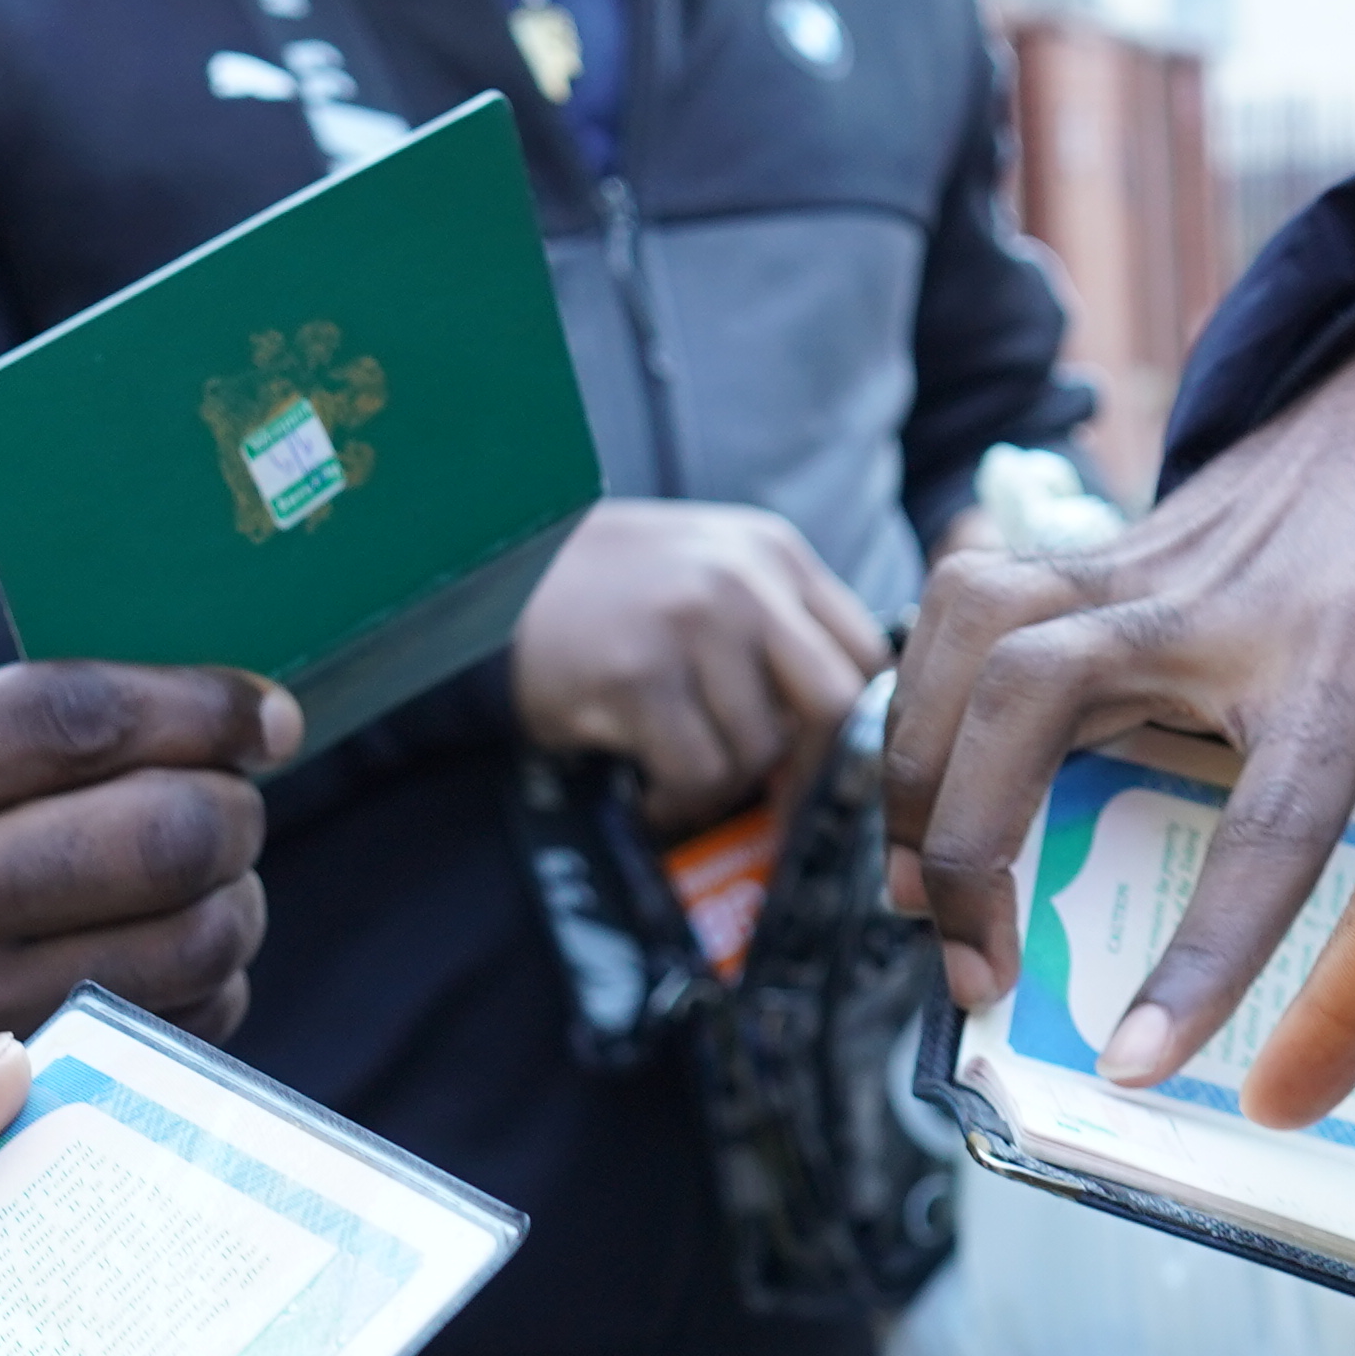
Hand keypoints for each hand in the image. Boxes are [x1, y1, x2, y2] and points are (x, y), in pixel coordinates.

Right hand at [0, 662, 291, 1087]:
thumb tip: (193, 716)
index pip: (72, 721)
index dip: (198, 708)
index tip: (266, 713)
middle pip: (153, 837)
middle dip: (230, 807)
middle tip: (229, 799)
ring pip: (185, 944)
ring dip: (233, 900)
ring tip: (201, 879)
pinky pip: (168, 1033)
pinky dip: (205, 985)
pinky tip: (167, 958)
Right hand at [510, 500, 887, 833]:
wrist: (487, 578)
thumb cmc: (603, 592)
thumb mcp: (706, 572)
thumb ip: (775, 626)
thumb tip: (841, 729)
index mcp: (772, 553)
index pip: (867, 651)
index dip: (858, 723)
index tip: (825, 763)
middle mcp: (743, 581)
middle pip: (836, 704)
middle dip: (812, 770)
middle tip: (777, 801)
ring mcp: (691, 625)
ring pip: (758, 751)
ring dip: (721, 787)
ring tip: (678, 778)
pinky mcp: (637, 676)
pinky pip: (694, 775)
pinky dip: (675, 802)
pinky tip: (647, 790)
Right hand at [882, 302, 1354, 1080]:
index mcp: (1354, 656)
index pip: (1264, 829)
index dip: (1196, 957)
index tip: (1132, 1063)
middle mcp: (1227, 599)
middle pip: (1038, 693)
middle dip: (968, 842)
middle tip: (972, 973)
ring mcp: (1147, 556)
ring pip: (972, 626)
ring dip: (916, 764)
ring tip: (918, 890)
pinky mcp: (1099, 544)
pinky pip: (966, 600)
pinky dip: (924, 691)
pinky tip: (928, 777)